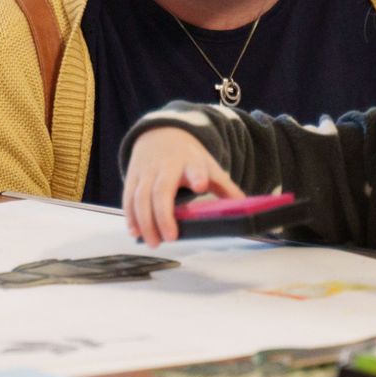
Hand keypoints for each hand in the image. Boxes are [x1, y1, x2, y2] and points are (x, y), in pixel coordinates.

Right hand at [122, 127, 244, 246]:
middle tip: (170, 238)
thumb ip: (225, 188)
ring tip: (153, 242)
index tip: (201, 185)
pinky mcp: (132, 177)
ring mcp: (146, 171)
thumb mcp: (209, 166)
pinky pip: (128, 198)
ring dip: (145, 222)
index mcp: (189, 161)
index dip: (197, 176)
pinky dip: (131, 217)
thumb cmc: (188, 157)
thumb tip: (247, 210)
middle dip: (164, 215)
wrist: (161, 133)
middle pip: (161, 190)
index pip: (194, 168)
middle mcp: (165, 166)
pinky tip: (136, 233)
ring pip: (140, 197)